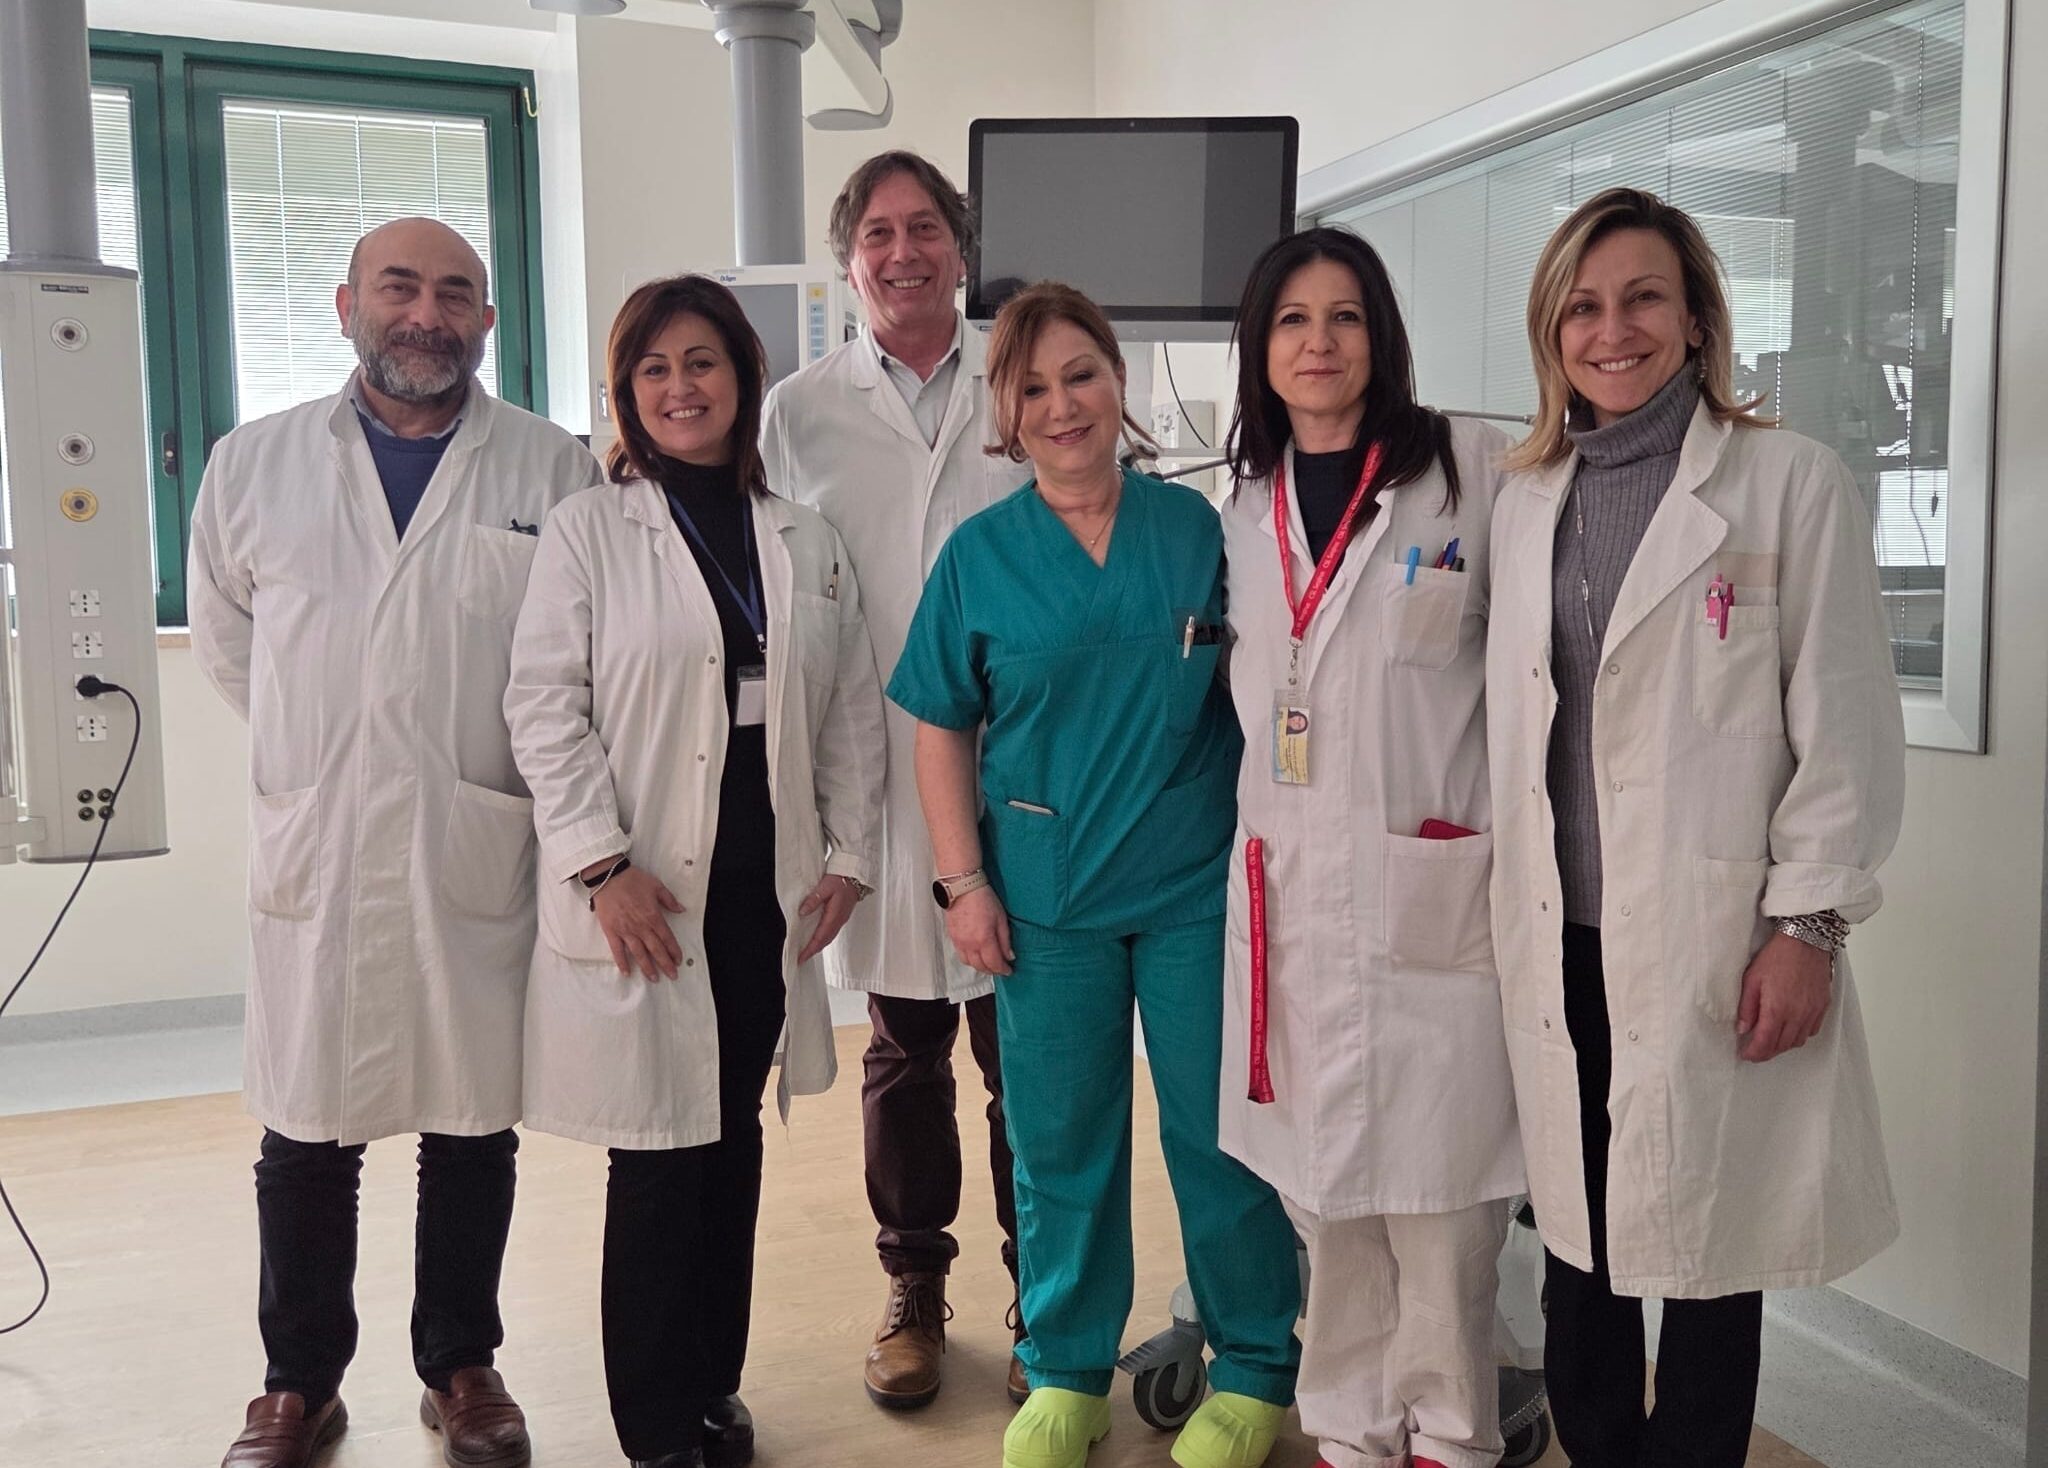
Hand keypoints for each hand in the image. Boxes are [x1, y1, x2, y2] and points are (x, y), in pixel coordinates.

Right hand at [588, 864, 684, 980]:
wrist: (608, 876)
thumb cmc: (633, 879)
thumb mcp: (656, 885)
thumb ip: (669, 900)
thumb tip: (682, 910)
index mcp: (653, 916)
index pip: (667, 938)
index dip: (674, 951)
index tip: (679, 960)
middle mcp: (641, 927)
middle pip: (656, 949)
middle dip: (665, 964)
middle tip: (673, 976)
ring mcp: (625, 930)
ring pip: (639, 953)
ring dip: (647, 967)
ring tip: (654, 978)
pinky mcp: (611, 931)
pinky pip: (617, 950)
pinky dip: (622, 962)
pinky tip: (627, 973)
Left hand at [796, 874, 861, 962]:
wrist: (855, 876)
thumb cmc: (841, 880)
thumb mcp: (825, 887)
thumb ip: (813, 900)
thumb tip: (802, 912)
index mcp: (834, 916)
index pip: (820, 937)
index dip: (810, 949)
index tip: (801, 957)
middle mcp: (838, 921)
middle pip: (824, 941)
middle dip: (812, 951)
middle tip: (800, 959)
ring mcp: (840, 920)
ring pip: (827, 938)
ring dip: (817, 946)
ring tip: (806, 952)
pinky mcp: (840, 917)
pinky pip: (830, 932)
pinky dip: (822, 939)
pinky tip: (816, 939)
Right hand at [945, 885, 1014, 977]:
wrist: (963, 887)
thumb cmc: (983, 898)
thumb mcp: (1001, 918)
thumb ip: (1005, 940)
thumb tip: (1009, 956)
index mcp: (984, 939)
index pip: (994, 963)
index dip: (1003, 970)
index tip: (1008, 970)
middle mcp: (969, 944)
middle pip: (981, 967)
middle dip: (992, 970)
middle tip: (1000, 968)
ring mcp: (959, 942)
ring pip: (969, 963)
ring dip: (980, 966)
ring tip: (988, 963)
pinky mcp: (952, 937)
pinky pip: (961, 955)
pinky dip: (970, 959)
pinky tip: (976, 954)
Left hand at [1736, 930, 1833, 1061]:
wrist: (1805, 942)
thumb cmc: (1777, 957)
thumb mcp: (1752, 979)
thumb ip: (1747, 1008)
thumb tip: (1742, 1029)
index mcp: (1777, 1010)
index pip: (1765, 1043)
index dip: (1754, 1053)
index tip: (1746, 1055)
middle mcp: (1797, 1015)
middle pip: (1782, 1046)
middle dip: (1767, 1052)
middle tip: (1755, 1051)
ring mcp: (1812, 1012)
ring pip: (1798, 1041)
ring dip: (1783, 1046)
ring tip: (1770, 1041)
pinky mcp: (1823, 1006)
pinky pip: (1811, 1031)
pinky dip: (1799, 1036)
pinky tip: (1789, 1029)